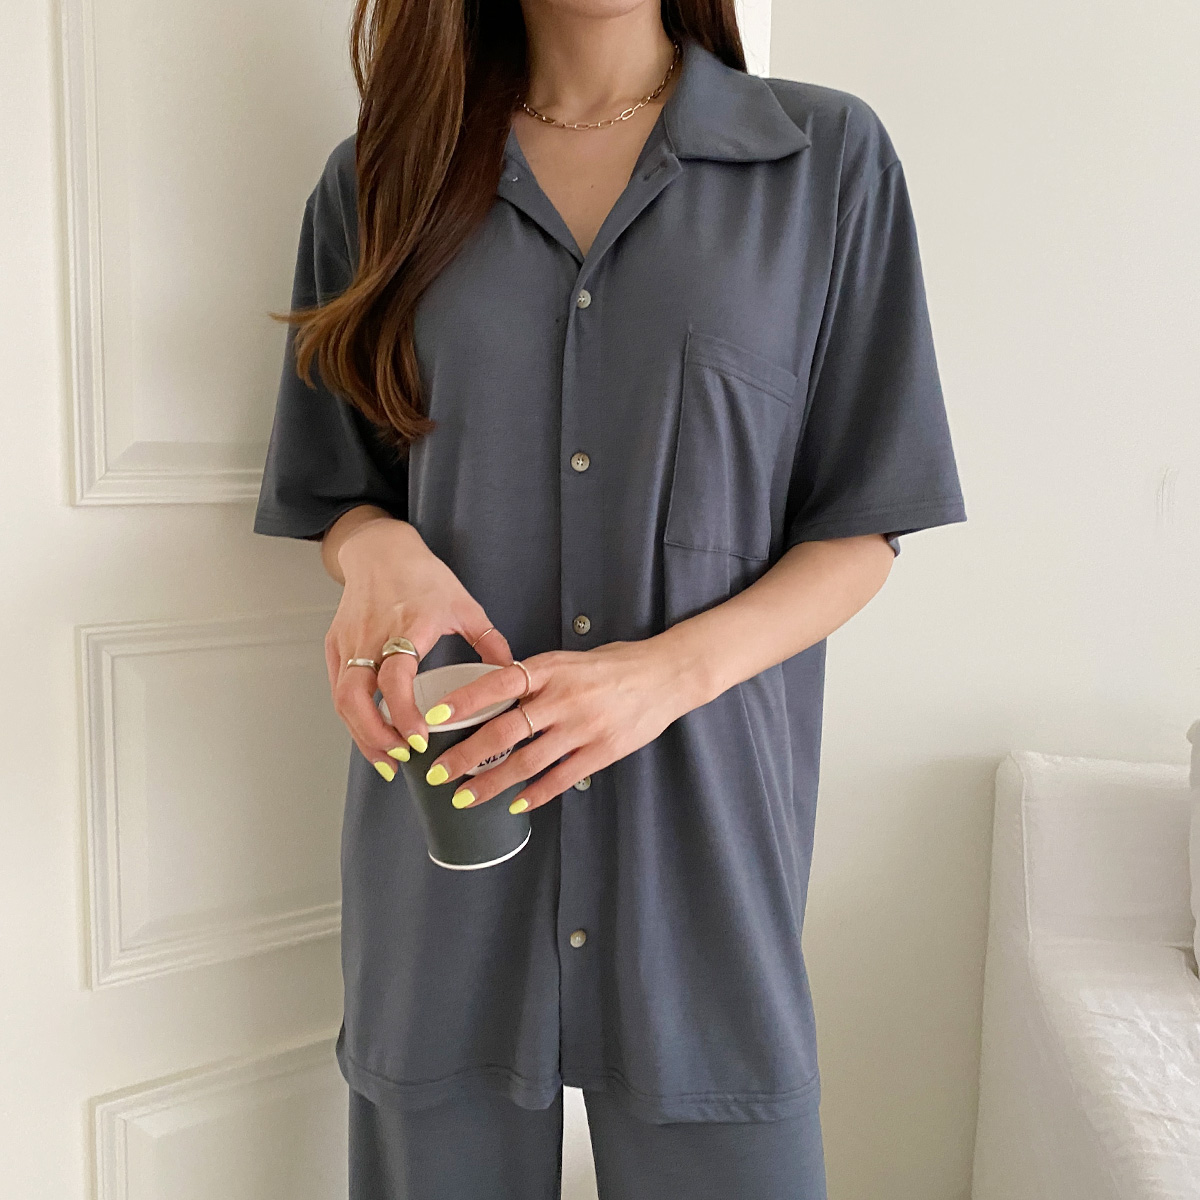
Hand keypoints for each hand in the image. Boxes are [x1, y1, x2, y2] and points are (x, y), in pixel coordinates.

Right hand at [322, 514, 513, 779]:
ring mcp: (349, 643)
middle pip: (356, 697)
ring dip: (363, 735)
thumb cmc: (421, 575)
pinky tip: (373, 737)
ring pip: (343, 700)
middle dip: (376, 736)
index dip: (403, 711)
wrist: (379, 551)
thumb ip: (490, 641)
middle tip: (402, 759)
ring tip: (388, 760)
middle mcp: (372, 637)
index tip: (418, 738)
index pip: (394, 675)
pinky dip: (354, 719)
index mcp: (407, 626)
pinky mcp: (335, 647)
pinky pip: (338, 691)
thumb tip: (511, 675)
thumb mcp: (464, 604)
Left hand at [416, 638, 692, 812]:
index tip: (433, 717)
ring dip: (492, 783)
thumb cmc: (613, 665)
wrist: (665, 675)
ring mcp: (583, 727)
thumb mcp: (567, 661)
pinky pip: (561, 778)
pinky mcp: (602, 751)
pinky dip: (535, 794)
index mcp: (550, 669)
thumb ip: (533, 681)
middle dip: (466, 756)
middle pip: (505, 730)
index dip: (464, 701)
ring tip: (465, 797)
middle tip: (437, 773)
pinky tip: (515, 804)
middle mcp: (563, 698)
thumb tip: (491, 701)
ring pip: (527, 761)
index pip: (498, 683)